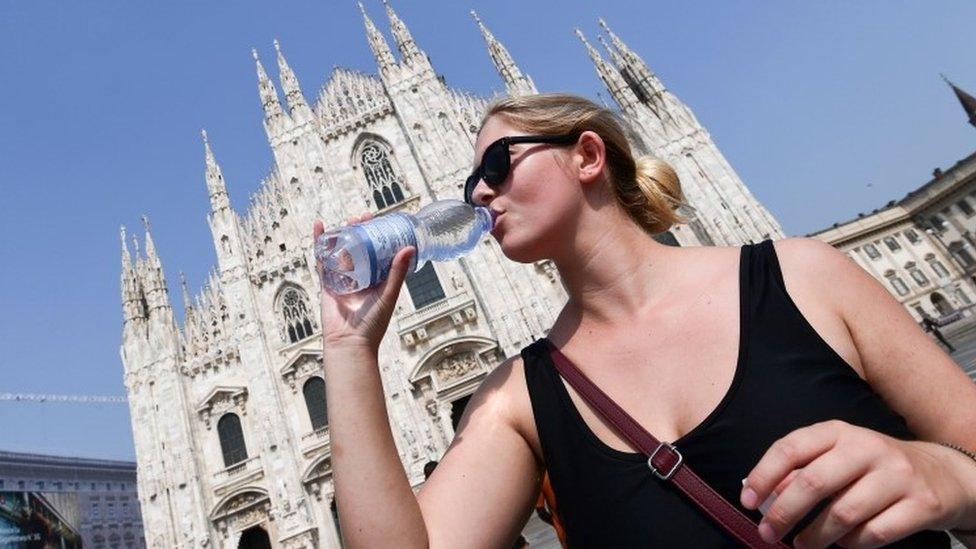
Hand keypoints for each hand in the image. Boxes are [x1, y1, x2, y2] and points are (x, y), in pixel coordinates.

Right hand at [313, 213, 414, 351]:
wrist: (350, 343)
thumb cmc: (373, 324)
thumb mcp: (389, 294)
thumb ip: (397, 272)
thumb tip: (409, 247)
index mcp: (377, 280)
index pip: (378, 252)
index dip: (378, 236)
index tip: (380, 221)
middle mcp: (360, 278)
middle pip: (359, 249)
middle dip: (359, 232)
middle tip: (362, 217)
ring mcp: (342, 280)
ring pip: (340, 252)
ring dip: (342, 234)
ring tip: (347, 220)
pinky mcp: (327, 283)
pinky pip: (321, 260)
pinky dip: (319, 243)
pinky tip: (319, 227)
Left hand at [741, 420, 974, 547]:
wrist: (940, 472)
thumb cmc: (871, 467)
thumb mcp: (836, 456)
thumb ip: (802, 470)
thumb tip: (763, 495)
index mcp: (838, 431)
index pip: (791, 448)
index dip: (764, 476)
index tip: (747, 501)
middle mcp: (867, 447)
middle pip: (813, 482)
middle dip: (783, 512)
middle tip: (767, 532)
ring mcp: (897, 475)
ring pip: (843, 513)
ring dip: (815, 536)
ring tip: (803, 545)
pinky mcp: (921, 504)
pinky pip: (874, 534)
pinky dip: (852, 544)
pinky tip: (844, 543)